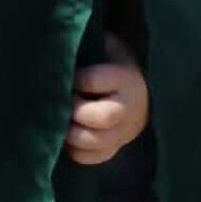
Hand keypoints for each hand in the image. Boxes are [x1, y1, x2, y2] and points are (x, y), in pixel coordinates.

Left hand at [66, 35, 149, 164]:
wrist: (143, 93)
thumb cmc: (115, 63)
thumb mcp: (109, 46)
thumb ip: (90, 45)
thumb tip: (59, 43)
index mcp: (126, 78)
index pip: (94, 81)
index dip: (74, 79)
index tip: (62, 75)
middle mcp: (128, 108)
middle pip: (101, 117)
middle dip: (74, 110)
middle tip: (59, 102)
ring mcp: (123, 132)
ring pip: (94, 142)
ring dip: (70, 133)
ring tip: (57, 120)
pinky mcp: (115, 148)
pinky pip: (91, 158)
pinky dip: (74, 150)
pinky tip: (66, 135)